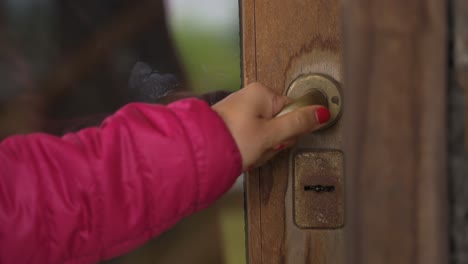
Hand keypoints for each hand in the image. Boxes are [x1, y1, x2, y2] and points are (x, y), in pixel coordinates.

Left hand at [212, 82, 329, 170]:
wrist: (200, 153)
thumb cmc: (235, 140)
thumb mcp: (271, 134)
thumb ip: (298, 123)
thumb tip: (322, 112)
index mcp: (262, 93)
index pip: (291, 110)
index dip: (290, 130)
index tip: (280, 140)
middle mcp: (250, 98)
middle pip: (278, 123)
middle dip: (273, 142)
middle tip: (261, 149)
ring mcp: (239, 112)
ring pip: (264, 134)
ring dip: (260, 149)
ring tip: (248, 154)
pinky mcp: (230, 125)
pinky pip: (250, 138)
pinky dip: (248, 150)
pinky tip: (240, 155)